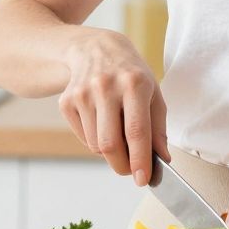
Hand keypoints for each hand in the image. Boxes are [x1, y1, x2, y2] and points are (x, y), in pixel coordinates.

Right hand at [58, 29, 168, 184]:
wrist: (95, 48)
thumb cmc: (130, 74)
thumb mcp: (153, 93)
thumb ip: (158, 128)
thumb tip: (162, 160)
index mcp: (134, 83)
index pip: (136, 130)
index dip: (140, 159)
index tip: (142, 180)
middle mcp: (106, 86)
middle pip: (110, 144)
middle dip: (122, 165)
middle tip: (130, 170)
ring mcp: (83, 93)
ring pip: (95, 145)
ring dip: (109, 152)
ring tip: (118, 134)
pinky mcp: (67, 100)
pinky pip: (83, 138)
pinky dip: (95, 141)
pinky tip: (101, 122)